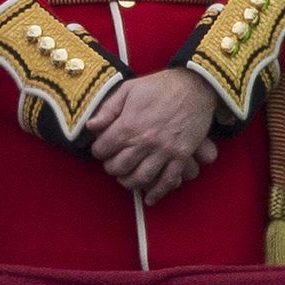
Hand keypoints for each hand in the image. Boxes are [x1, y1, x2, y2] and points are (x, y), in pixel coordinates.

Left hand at [86, 68, 217, 205]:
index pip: (104, 149)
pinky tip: (149, 198)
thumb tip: (91, 126)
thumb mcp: (128, 90)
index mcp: (129, 125)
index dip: (98, 151)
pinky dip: (157, 193)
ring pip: (141, 178)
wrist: (194, 86)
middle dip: (111, 168)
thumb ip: (108, 109)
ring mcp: (164, 151)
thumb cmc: (159, 86)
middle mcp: (145, 142)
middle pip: (119, 167)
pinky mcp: (181, 156)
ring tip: (126, 177)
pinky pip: (168, 180)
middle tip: (112, 164)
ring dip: (129, 182)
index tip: (101, 149)